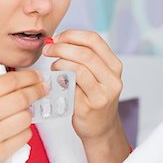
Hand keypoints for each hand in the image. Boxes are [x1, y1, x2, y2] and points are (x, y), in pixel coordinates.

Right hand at [0, 70, 47, 162]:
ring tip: (25, 112)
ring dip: (30, 113)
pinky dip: (26, 130)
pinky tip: (19, 128)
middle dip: (36, 92)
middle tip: (42, 90)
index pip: (7, 81)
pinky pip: (24, 136)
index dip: (28, 77)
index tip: (38, 77)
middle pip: (19, 99)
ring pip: (25, 118)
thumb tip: (21, 77)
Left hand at [42, 29, 130, 162]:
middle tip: (48, 49)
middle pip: (85, 53)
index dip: (72, 35)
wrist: (101, 127)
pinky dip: (60, 78)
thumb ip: (85, 57)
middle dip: (61, 47)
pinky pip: (71, 87)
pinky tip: (56, 79)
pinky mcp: (89, 107)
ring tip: (53, 65)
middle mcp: (112, 79)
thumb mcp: (98, 75)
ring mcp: (102, 94)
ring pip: (78, 68)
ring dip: (60, 62)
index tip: (58, 38)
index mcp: (114, 65)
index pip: (94, 40)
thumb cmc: (94, 97)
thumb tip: (59, 40)